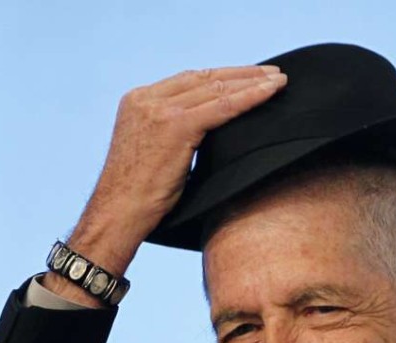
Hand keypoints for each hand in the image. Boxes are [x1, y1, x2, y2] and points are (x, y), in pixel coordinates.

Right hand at [64, 65, 287, 277]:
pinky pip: (222, 106)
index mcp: (137, 101)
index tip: (246, 78)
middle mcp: (146, 98)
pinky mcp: (175, 125)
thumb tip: (209, 135)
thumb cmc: (136, 199)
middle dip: (240, 74)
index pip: (188, 81)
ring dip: (251, 82)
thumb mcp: (151, 154)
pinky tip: (270, 94)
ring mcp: (158, 109)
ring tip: (278, 82)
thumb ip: (173, 135)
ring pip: (216, 88)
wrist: (118, 215)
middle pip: (203, 78)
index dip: (220, 78)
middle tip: (271, 74)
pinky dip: (249, 98)